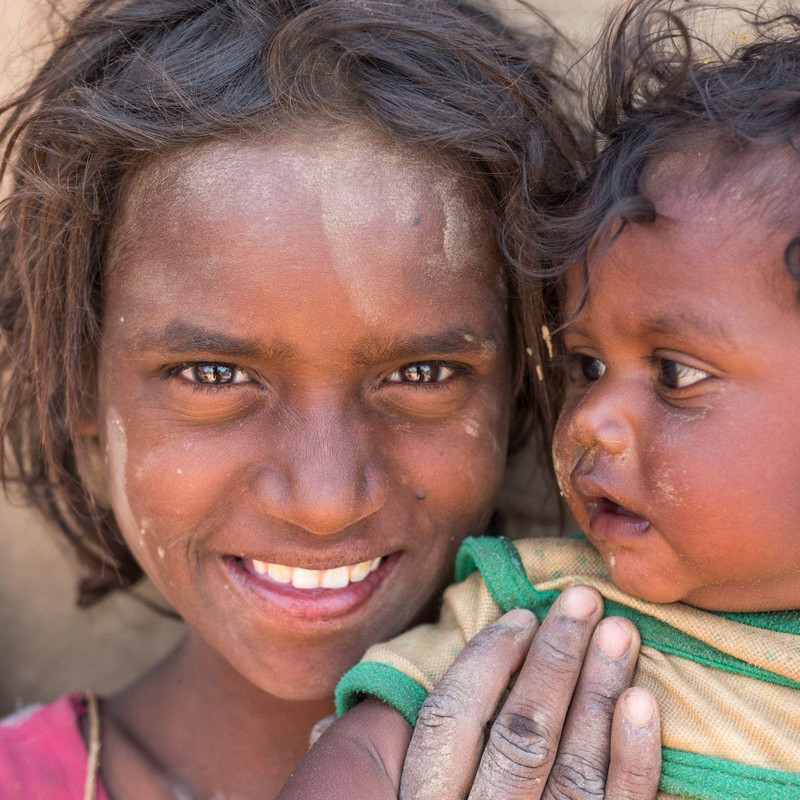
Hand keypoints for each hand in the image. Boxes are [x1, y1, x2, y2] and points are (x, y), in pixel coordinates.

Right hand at [400, 585, 660, 799]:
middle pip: (520, 735)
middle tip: (582, 601)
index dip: (486, 661)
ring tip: (621, 632)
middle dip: (555, 660)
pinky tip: (643, 703)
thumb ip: (375, 772)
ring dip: (600, 692)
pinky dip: (636, 761)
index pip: (450, 719)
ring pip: (574, 769)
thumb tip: (329, 733)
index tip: (521, 617)